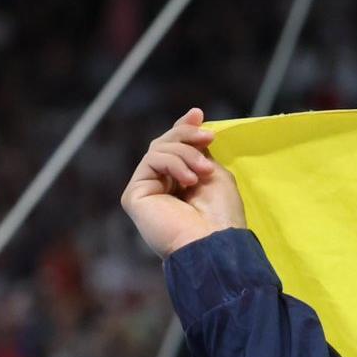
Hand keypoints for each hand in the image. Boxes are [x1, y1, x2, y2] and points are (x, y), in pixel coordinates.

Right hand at [121, 108, 245, 257]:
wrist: (213, 242)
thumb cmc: (221, 215)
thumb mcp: (214, 173)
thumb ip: (199, 150)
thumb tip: (193, 118)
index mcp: (180, 185)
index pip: (175, 150)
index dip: (184, 129)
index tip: (198, 114)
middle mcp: (161, 188)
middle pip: (165, 145)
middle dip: (187, 135)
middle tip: (209, 138)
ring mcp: (146, 191)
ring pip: (158, 150)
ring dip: (185, 153)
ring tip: (204, 171)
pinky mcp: (134, 195)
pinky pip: (151, 160)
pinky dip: (173, 162)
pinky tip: (189, 179)